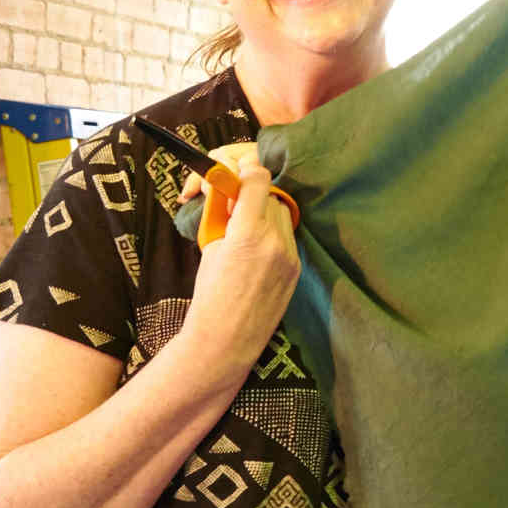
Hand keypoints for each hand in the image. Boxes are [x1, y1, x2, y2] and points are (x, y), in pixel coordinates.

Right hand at [180, 145, 299, 370]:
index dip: (248, 170)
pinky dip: (273, 234)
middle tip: (235, 205)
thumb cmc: (210, 292)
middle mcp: (275, 241)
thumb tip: (226, 185)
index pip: (258, 181)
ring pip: (282, 215)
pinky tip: (256, 250)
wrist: (226, 337)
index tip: (238, 170)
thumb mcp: (210, 246)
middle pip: (271, 196)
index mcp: (247, 233)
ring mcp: (290, 255)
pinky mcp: (297, 268)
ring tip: (245, 231)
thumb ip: (222, 213)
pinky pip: (288, 237)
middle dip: (253, 196)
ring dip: (265, 214)